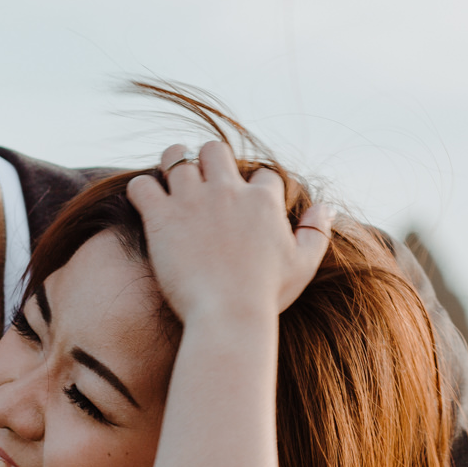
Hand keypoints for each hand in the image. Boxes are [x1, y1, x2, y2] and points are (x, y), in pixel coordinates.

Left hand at [125, 140, 329, 327]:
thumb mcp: (304, 264)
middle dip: (209, 159)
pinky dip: (142, 189)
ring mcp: (193, 201)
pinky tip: (147, 203)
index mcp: (263, 201)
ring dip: (172, 162)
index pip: (261, 175)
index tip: (246, 204)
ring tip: (170, 176)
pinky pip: (143, 184)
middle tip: (202, 179)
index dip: (254, 187)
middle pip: (215, 149)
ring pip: (176, 156)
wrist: (228, 316)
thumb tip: (325, 207)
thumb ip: (316, 232)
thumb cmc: (267, 296)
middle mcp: (228, 191)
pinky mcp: (162, 217)